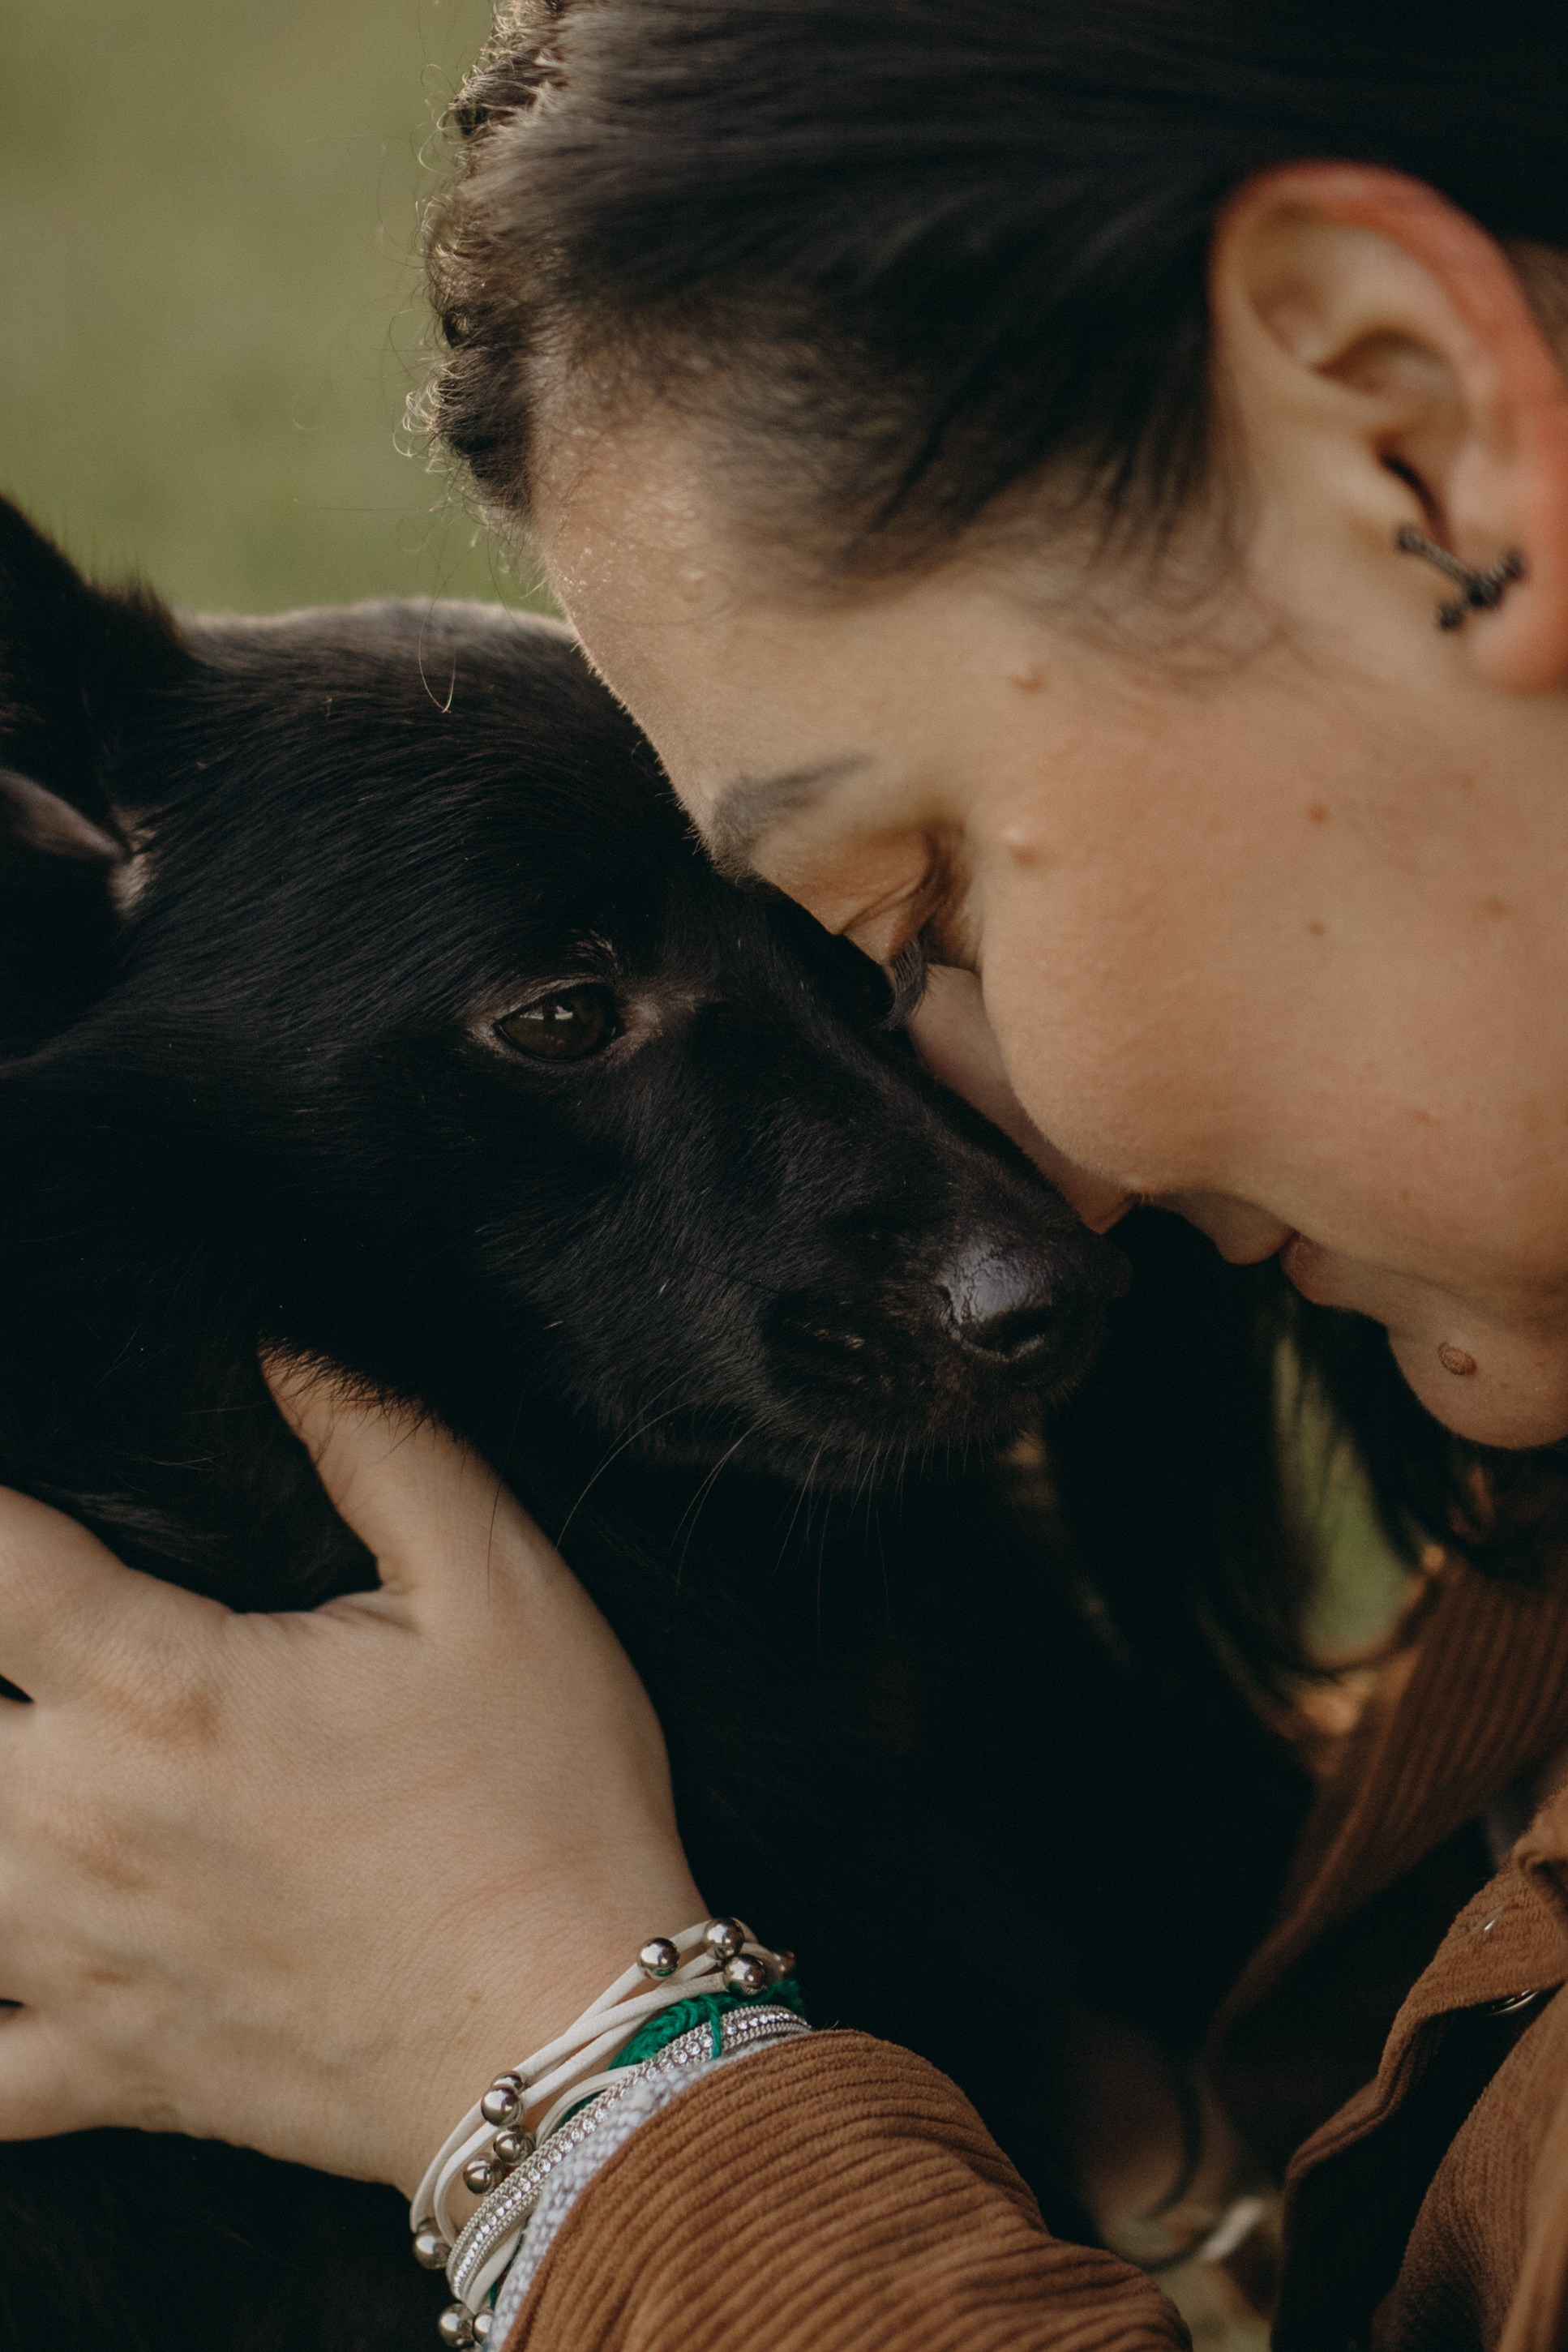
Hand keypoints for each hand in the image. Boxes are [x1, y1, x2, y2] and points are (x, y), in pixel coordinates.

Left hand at [0, 1368, 703, 2194]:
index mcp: (165, 1688)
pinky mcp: (104, 2067)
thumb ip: (376, 1437)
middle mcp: (79, 1823)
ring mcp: (73, 1961)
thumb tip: (280, 1333)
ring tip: (9, 1753)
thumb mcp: (496, 1583)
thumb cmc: (548, 1804)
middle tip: (18, 1635)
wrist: (579, 2039)